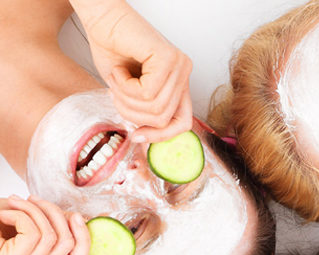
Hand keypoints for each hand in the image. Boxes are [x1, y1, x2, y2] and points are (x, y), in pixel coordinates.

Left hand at [0, 196, 88, 254]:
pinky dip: (23, 214)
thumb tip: (86, 220)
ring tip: (15, 202)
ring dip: (35, 211)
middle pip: (68, 245)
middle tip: (33, 198)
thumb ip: (57, 228)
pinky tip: (5, 212)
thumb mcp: (31, 225)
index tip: (77, 215)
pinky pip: (36, 234)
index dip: (84, 238)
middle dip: (56, 214)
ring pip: (52, 236)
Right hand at [74, 0, 192, 141]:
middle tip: (115, 92)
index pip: (183, 123)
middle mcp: (184, 73)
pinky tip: (119, 70)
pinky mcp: (168, 59)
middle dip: (132, 113)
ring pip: (155, 109)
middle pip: (164, 119)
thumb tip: (146, 138)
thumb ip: (144, 114)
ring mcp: (179, 65)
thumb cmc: (112, 51)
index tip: (136, 136)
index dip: (160, 136)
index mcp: (179, 83)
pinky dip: (125, 86)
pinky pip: (147, 93)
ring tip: (116, 78)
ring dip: (125, 99)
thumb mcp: (129, 94)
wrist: (100, 20)